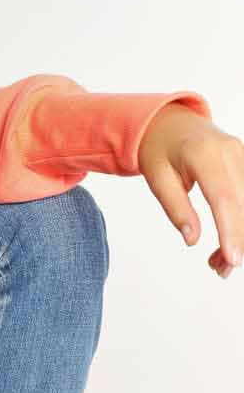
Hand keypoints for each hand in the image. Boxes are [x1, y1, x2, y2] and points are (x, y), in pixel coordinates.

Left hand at [138, 104, 243, 278]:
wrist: (170, 121)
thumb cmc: (159, 149)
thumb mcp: (157, 178)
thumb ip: (175, 208)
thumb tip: (192, 239)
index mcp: (203, 154)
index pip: (223, 198)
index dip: (230, 231)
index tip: (233, 259)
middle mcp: (230, 151)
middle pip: (242, 205)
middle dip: (237, 241)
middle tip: (220, 271)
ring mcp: (243, 155)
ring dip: (240, 236)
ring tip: (219, 263)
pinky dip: (240, 222)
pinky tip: (229, 243)